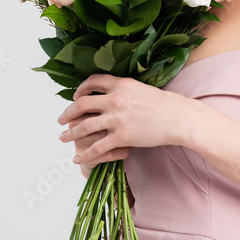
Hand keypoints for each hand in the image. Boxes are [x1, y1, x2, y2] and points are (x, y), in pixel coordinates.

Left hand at [56, 73, 198, 169]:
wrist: (179, 118)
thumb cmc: (164, 104)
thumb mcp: (141, 88)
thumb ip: (124, 89)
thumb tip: (112, 92)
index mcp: (121, 84)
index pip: (93, 81)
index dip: (80, 89)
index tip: (75, 97)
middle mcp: (115, 99)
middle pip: (82, 104)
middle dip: (68, 112)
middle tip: (60, 120)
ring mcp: (117, 118)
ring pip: (85, 126)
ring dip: (71, 132)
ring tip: (63, 137)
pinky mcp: (122, 136)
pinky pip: (98, 147)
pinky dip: (85, 154)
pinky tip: (78, 158)